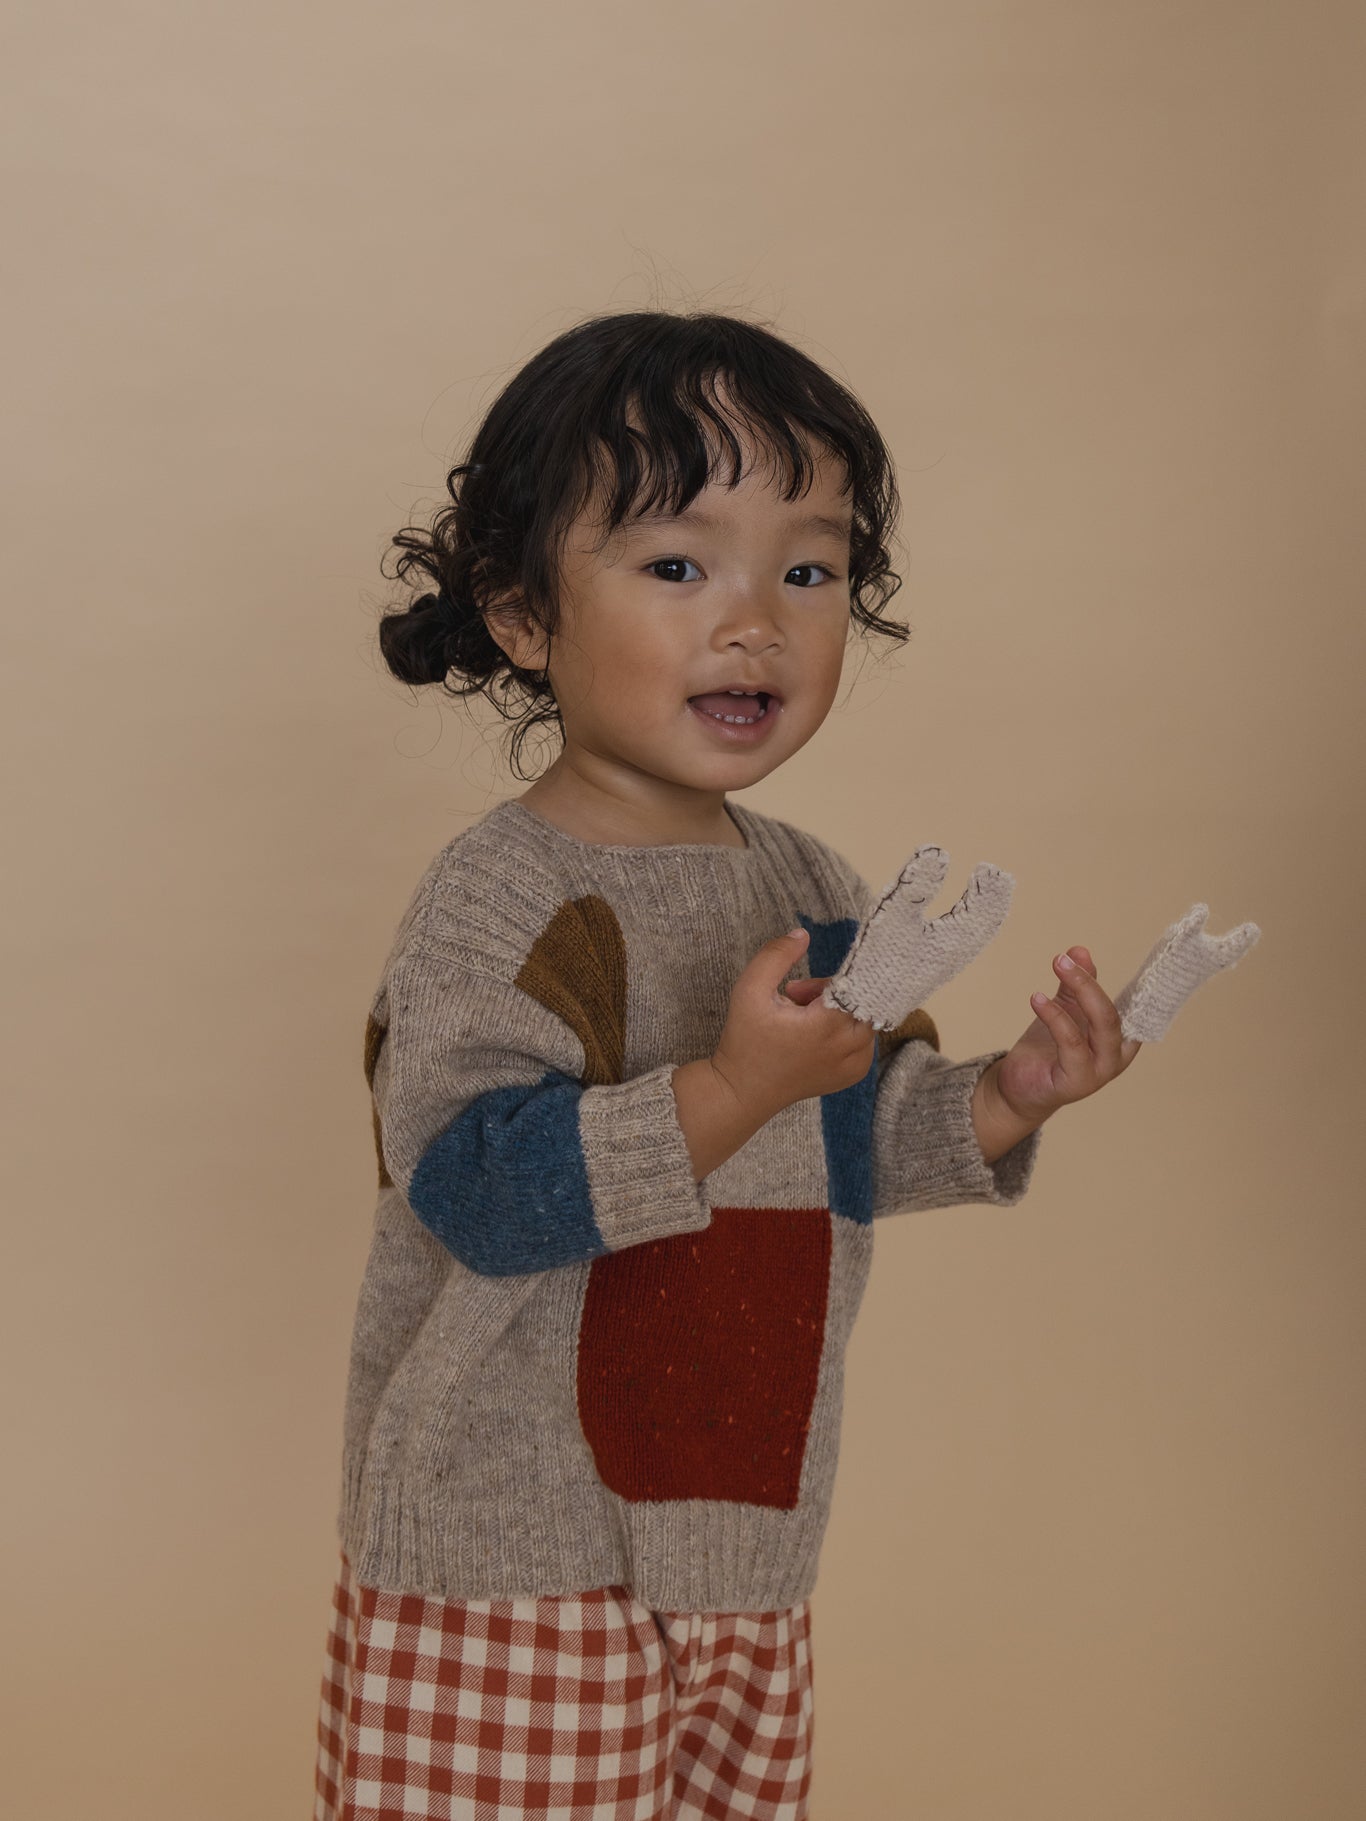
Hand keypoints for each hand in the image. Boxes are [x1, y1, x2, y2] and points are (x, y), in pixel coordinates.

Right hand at [711, 929, 875, 1121]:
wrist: (743, 1093)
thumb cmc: (744, 1042)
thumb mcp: (749, 991)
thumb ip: (775, 956)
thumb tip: (803, 934)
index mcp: (828, 1026)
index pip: (861, 983)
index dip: (841, 971)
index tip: (817, 972)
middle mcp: (850, 1047)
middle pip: (863, 997)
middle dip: (832, 989)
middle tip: (795, 995)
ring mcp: (856, 1064)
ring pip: (864, 1016)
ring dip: (838, 1008)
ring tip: (800, 1016)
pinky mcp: (853, 1074)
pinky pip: (863, 1037)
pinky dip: (844, 1027)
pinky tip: (812, 1034)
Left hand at [992, 946, 1142, 1124]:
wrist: (1021, 1087)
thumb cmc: (1048, 1050)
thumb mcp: (1065, 1010)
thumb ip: (1075, 985)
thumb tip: (1079, 950)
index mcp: (1120, 1037)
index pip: (1129, 1004)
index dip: (1117, 977)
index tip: (1094, 954)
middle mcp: (1116, 1055)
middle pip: (1112, 1013)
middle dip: (1088, 982)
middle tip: (1064, 959)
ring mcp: (1100, 1071)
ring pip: (1101, 1026)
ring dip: (1079, 991)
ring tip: (1056, 966)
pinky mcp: (1077, 1082)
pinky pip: (1072, 1044)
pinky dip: (1055, 1017)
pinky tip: (1037, 998)